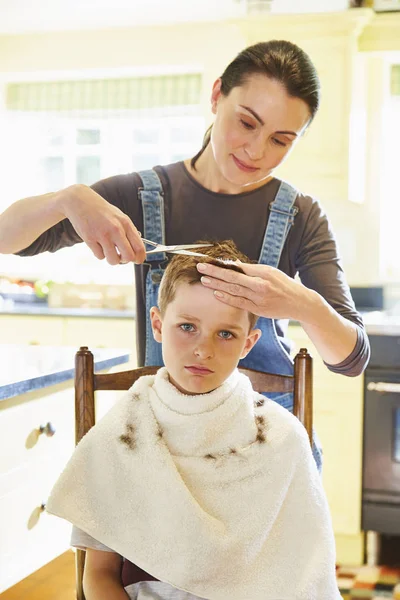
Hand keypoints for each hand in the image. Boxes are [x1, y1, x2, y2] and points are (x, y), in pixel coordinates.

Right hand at [62, 185, 145, 264]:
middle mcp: (116, 229)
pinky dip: (99, 253)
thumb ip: (128, 232)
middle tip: (120, 256)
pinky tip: (97, 243)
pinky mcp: (89, 239)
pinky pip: (99, 257)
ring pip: (113, 260)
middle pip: (128, 257)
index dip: (139, 258)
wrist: (80, 201)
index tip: (136, 260)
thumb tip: (137, 252)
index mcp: (126, 223)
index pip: (139, 247)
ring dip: (111, 259)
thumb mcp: (119, 217)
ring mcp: (102, 234)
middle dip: (125, 260)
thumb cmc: (102, 211)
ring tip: (108, 250)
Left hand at [196, 261, 313, 321]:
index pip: (239, 267)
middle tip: (201, 267)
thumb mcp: (271, 272)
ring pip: (234, 290)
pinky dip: (227, 298)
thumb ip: (252, 270)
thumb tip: (233, 264)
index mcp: (264, 272)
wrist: (300, 303)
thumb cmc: (284, 285)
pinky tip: (216, 293)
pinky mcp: (259, 309)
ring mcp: (259, 298)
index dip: (223, 264)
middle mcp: (261, 284)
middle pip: (234, 277)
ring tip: (204, 280)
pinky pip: (239, 303)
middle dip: (215, 272)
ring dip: (217, 284)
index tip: (210, 260)